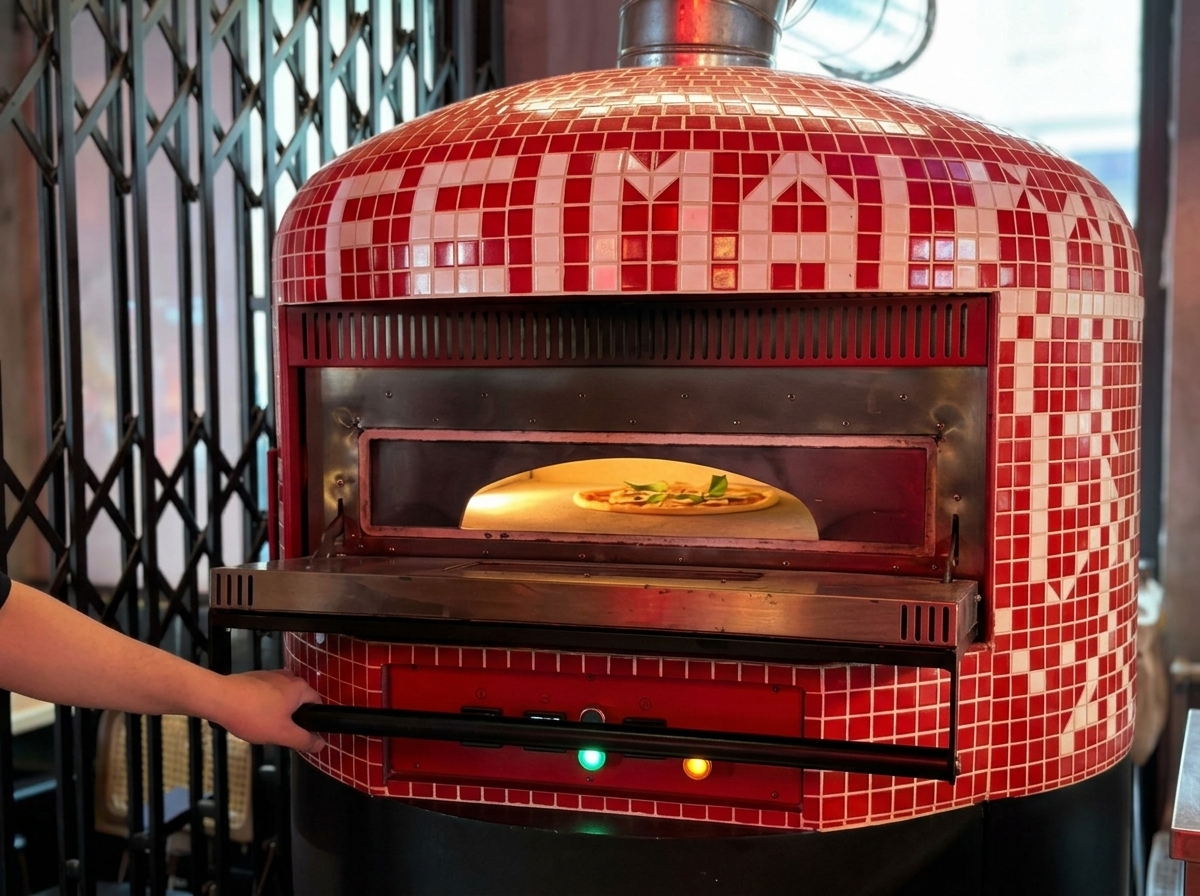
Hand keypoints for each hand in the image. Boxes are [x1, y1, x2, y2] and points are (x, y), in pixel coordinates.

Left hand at [211, 670, 325, 751]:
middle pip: (298, 701)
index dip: (313, 721)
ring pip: (282, 697)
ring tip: (263, 725)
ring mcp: (271, 675)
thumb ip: (304, 740)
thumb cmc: (254, 716)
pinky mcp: (255, 677)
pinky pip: (266, 693)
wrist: (219, 698)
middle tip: (280, 733)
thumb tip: (321, 744)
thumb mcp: (282, 734)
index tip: (302, 735)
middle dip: (292, 718)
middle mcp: (288, 677)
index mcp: (300, 688)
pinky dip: (263, 705)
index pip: (317, 704)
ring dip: (277, 711)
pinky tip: (251, 716)